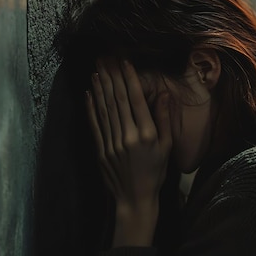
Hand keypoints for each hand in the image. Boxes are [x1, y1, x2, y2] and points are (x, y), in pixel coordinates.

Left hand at [85, 58, 171, 245]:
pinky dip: (91, 107)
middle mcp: (127, 136)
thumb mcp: (166, 147)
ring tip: (98, 69)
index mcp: (146, 134)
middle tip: (106, 57)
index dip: (128, 78)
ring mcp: (112, 143)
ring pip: (105, 109)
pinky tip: (89, 93)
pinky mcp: (101, 150)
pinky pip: (95, 124)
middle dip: (111, 76)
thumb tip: (163, 95)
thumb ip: (163, 120)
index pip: (135, 100)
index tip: (124, 61)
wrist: (135, 198)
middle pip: (117, 100)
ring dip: (100, 87)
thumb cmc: (155, 173)